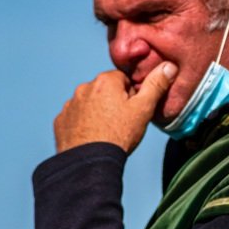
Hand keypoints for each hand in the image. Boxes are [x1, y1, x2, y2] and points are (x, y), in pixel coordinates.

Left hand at [54, 63, 177, 153]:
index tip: (134, 111)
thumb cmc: (118, 135)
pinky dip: (83, 124)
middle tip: (122, 123)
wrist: (90, 162)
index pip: (124, 80)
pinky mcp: (61, 121)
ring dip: (98, 112)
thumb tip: (168, 66)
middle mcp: (84, 88)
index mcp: (106, 81)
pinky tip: (92, 137)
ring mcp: (70, 105)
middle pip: (106, 90)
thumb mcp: (144, 109)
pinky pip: (75, 117)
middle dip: (114, 102)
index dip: (132, 95)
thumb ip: (156, 85)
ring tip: (107, 131)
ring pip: (89, 103)